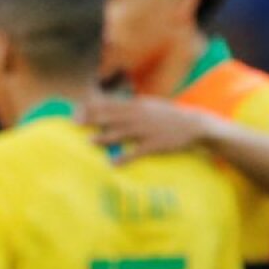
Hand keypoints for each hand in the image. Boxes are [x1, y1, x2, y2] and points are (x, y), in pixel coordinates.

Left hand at [82, 94, 209, 163]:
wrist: (194, 124)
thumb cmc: (166, 116)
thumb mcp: (147, 106)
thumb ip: (128, 106)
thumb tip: (107, 107)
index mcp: (136, 106)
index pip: (109, 105)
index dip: (91, 107)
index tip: (75, 111)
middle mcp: (139, 116)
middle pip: (111, 117)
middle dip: (92, 119)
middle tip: (74, 123)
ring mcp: (147, 130)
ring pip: (122, 132)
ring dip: (105, 137)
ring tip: (90, 141)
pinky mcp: (155, 144)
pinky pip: (137, 152)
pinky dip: (125, 157)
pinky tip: (113, 163)